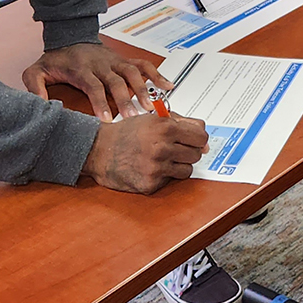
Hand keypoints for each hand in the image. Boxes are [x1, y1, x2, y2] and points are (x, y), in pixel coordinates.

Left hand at [24, 41, 171, 121]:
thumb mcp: (36, 71)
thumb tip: (40, 107)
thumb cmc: (55, 59)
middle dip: (126, 100)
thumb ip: (35, 88)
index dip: (101, 103)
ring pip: (133, 73)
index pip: (93, 86)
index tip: (108, 119)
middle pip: (117, 82)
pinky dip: (157, 75)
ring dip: (143, 89)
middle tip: (134, 117)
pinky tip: (168, 86)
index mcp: (81, 69)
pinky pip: (144, 65)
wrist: (69, 36)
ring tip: (151, 107)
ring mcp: (115, 61)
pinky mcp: (123, 60)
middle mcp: (101, 64)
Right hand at [82, 111, 210, 192]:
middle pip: (196, 154)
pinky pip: (170, 181)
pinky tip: (151, 167)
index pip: (201, 136)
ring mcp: (156, 167)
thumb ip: (181, 123)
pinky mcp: (150, 183)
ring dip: (179, 165)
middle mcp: (162, 147)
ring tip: (163, 158)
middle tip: (175, 149)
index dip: (198, 139)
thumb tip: (204, 138)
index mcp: (165, 128)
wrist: (99, 150)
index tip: (194, 140)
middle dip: (188, 151)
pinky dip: (164, 175)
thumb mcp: (153, 118)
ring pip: (187, 170)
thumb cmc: (125, 133)